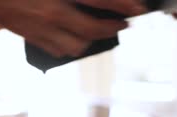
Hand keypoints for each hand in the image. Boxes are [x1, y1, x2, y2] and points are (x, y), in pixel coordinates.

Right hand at [0, 0, 147, 56]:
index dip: (123, 5)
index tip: (140, 10)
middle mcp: (53, 13)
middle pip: (93, 29)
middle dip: (113, 28)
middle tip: (124, 24)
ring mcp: (44, 30)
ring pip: (78, 45)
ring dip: (92, 39)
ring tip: (99, 30)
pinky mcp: (36, 40)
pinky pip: (61, 51)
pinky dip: (72, 46)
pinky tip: (75, 37)